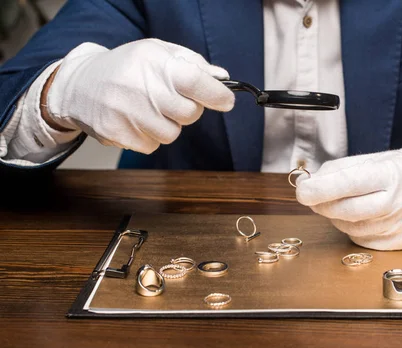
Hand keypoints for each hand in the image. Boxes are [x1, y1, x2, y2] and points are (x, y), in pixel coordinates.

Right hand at [43, 39, 234, 153]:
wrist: (79, 84)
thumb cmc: (127, 67)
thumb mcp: (157, 52)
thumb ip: (193, 64)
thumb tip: (222, 79)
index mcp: (154, 63)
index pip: (196, 82)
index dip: (217, 95)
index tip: (226, 100)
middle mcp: (141, 88)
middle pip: (189, 114)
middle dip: (189, 110)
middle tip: (174, 100)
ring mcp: (127, 114)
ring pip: (172, 134)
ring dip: (168, 125)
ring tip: (150, 108)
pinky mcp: (117, 134)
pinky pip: (151, 145)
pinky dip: (149, 136)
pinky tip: (134, 120)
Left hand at [296, 147, 401, 249]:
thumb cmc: (396, 171)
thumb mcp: (372, 159)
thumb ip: (339, 170)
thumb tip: (310, 183)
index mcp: (393, 173)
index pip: (351, 183)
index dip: (322, 189)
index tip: (302, 191)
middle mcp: (400, 200)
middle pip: (349, 210)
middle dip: (323, 205)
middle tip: (310, 198)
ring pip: (352, 227)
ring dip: (335, 217)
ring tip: (337, 204)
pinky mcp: (400, 242)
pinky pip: (362, 239)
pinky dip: (350, 229)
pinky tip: (355, 217)